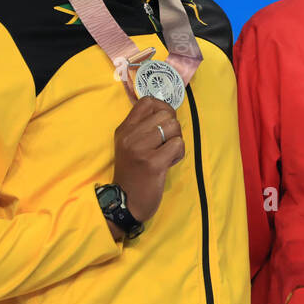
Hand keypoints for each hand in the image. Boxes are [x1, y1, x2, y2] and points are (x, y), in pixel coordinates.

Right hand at [112, 96, 183, 223]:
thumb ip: (143, 127)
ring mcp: (140, 149)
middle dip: (173, 128)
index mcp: (124, 129)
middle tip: (166, 144)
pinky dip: (178, 154)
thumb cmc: (133, 173)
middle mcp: (130, 136)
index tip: (164, 123)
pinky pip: (178, 145)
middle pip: (166, 114)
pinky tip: (168, 163)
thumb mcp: (130, 145)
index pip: (147, 101)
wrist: (126, 202)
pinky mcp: (153, 163)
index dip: (163, 108)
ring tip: (166, 154)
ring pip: (174, 128)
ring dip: (176, 141)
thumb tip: (167, 112)